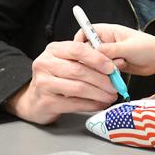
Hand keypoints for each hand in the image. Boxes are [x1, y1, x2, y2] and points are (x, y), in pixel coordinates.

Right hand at [6, 39, 122, 123]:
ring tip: (111, 96)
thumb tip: (119, 62)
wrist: (35, 100)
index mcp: (54, 50)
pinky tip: (100, 104)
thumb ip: (93, 61)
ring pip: (79, 87)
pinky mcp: (47, 102)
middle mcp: (45, 64)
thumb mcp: (71, 63)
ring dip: (100, 93)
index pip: (77, 49)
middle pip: (79, 70)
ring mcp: (44, 84)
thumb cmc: (58, 79)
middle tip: (116, 87)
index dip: (98, 59)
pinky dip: (92, 104)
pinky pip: (75, 103)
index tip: (112, 68)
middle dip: (102, 80)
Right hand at [79, 23, 154, 78]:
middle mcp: (106, 42)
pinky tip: (122, 68)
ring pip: (96, 62)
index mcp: (108, 31)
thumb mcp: (129, 47)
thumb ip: (111, 49)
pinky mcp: (112, 65)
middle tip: (108, 60)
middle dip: (95, 57)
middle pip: (88, 50)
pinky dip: (110, 72)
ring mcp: (109, 54)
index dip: (80, 41)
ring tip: (121, 63)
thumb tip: (95, 51)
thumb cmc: (149, 48)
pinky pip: (104, 70)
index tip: (81, 52)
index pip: (86, 32)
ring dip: (105, 65)